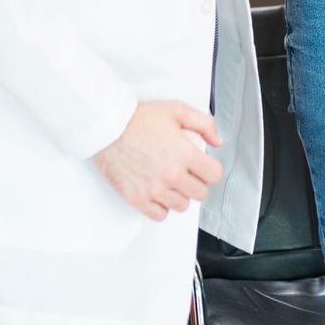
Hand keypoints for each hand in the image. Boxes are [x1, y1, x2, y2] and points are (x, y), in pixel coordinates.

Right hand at [93, 100, 224, 221]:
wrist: (107, 128)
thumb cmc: (137, 119)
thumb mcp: (176, 110)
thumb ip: (203, 124)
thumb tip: (217, 141)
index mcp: (184, 154)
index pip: (214, 175)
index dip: (211, 169)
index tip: (204, 166)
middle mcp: (171, 175)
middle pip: (201, 193)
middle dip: (197, 182)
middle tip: (187, 173)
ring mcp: (154, 190)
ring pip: (182, 206)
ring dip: (179, 195)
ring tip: (170, 182)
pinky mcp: (137, 199)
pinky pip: (160, 215)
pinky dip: (161, 206)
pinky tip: (158, 193)